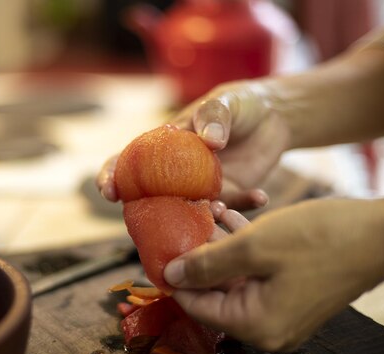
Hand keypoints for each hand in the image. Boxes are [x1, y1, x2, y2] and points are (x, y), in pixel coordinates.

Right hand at [96, 80, 285, 209]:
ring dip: (199, 218)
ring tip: (221, 207)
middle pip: (150, 200)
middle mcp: (175, 174)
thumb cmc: (238, 103)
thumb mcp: (225, 101)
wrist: (273, 116)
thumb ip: (214, 116)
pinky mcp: (227, 196)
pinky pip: (230, 210)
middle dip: (149, 216)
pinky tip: (261, 196)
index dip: (111, 177)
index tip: (109, 191)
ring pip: (188, 214)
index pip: (126, 163)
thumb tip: (210, 142)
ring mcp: (200, 189)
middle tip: (166, 222)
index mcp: (162, 148)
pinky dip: (243, 208)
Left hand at [164, 198, 383, 351]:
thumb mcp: (254, 247)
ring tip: (208, 211)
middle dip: (199, 255)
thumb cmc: (321, 239)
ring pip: (234, 278)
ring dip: (220, 245)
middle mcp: (267, 327)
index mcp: (256, 325)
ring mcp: (281, 311)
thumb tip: (171, 277)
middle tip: (184, 223)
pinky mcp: (292, 294)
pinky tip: (231, 217)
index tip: (159, 250)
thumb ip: (207, 264)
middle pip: (215, 292)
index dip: (175, 277)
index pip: (197, 307)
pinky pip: (256, 273)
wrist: (382, 234)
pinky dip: (243, 248)